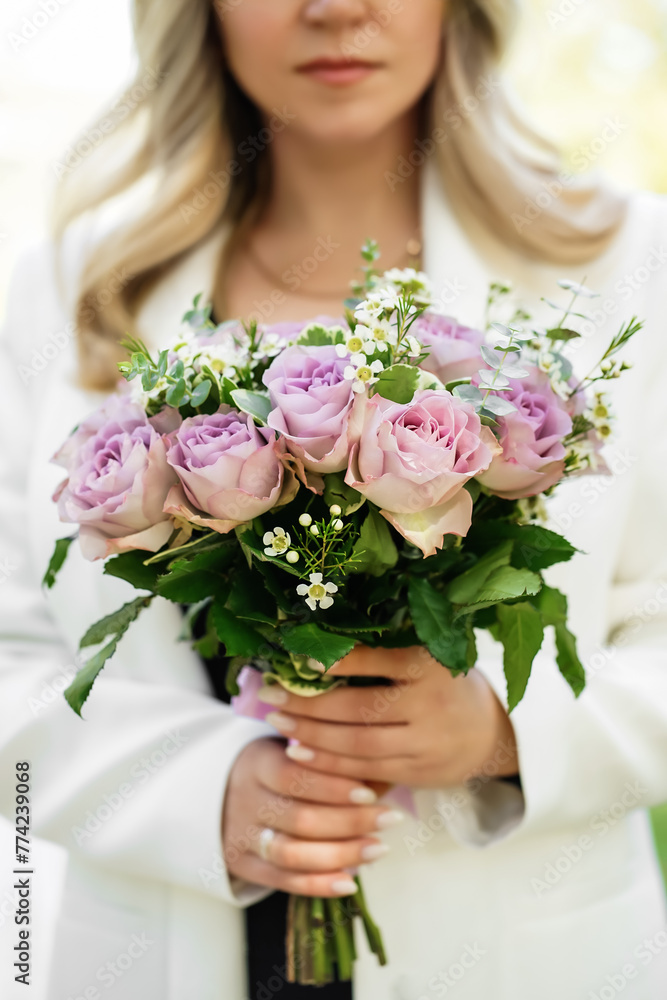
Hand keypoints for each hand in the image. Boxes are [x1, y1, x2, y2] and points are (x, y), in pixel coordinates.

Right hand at [222, 737, 405, 896]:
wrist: (214, 794)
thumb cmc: (271, 767)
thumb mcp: (288, 750)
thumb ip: (326, 760)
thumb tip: (382, 774)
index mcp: (256, 764)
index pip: (295, 777)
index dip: (333, 787)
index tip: (371, 793)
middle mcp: (246, 801)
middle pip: (299, 818)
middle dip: (349, 821)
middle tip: (389, 819)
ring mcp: (242, 837)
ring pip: (292, 853)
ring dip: (341, 854)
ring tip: (378, 849)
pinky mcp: (243, 866)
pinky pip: (282, 881)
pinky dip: (318, 885)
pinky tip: (350, 882)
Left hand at [258, 646, 518, 788]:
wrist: (489, 732)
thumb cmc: (443, 682)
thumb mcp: (426, 656)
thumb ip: (385, 653)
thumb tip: (320, 646)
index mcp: (431, 665)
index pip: (381, 661)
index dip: (342, 661)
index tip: (303, 658)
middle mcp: (431, 704)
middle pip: (360, 709)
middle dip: (309, 706)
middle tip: (270, 697)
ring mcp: (426, 743)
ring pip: (359, 745)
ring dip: (313, 737)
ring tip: (279, 724)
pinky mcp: (420, 772)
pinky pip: (367, 771)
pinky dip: (330, 764)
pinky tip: (302, 753)